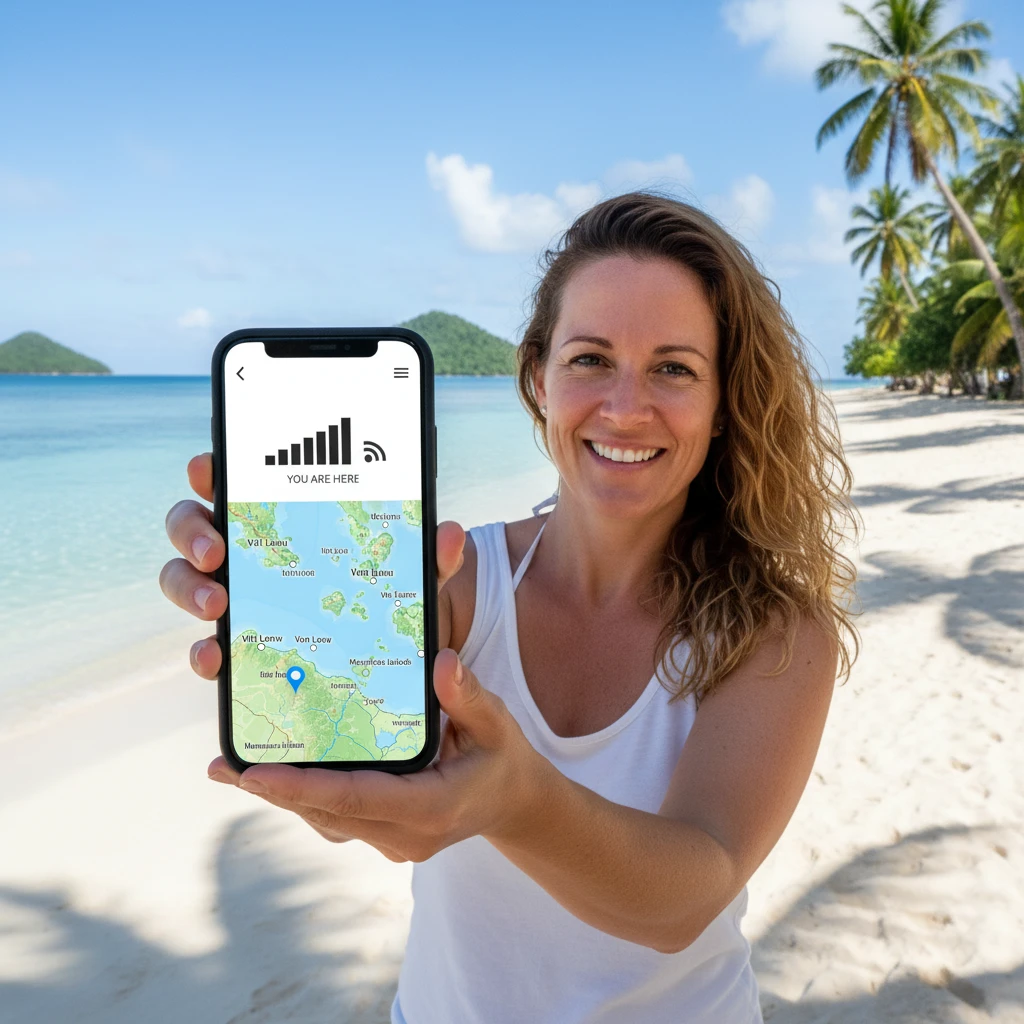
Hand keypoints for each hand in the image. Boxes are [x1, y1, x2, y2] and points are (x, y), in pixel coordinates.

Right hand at [158, 452, 465, 680]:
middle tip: (218, 551)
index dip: (211, 469)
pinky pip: (204, 645)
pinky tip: (215, 658)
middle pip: (191, 523)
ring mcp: (232, 594)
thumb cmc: (389, 591)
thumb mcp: (413, 574)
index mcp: (280, 514)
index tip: (209, 469)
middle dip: (193, 530)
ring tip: (218, 605)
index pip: (233, 479)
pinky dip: (202, 651)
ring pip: (182, 579)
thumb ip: (430, 555)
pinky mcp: (234, 644)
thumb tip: (448, 533)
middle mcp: (244, 548)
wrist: (382, 657)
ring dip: (188, 587)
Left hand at [207, 648, 542, 861]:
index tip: (255, 774)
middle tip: (224, 766)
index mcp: (431, 808)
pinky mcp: (382, 832)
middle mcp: (403, 834)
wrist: (513, 803)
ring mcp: (391, 840)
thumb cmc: (503, 759)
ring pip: (325, 819)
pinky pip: (334, 817)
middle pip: (328, 813)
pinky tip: (268, 774)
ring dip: (280, 796)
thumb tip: (440, 661)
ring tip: (230, 768)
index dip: (302, 788)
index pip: (356, 799)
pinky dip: (301, 797)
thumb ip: (469, 697)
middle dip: (274, 791)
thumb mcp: (497, 725)